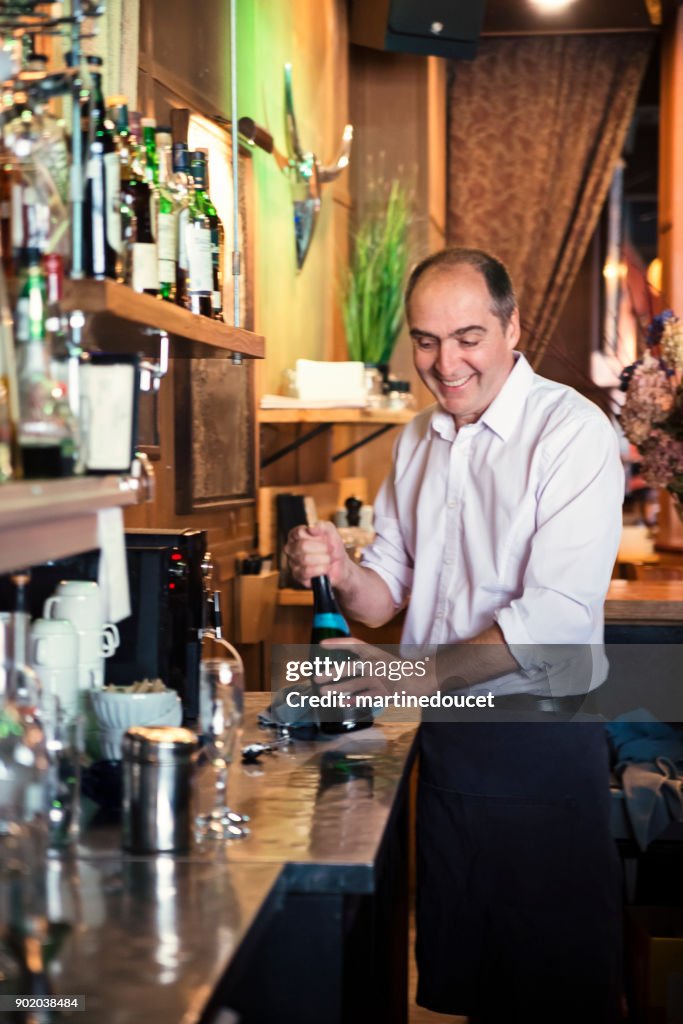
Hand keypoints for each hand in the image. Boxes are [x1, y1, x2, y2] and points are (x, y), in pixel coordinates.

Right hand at [284, 522, 349, 587]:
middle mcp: (291, 548)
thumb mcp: (332, 533)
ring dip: (323, 559)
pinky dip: (320, 569)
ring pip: (304, 559)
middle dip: (322, 548)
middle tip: (331, 550)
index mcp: (296, 535)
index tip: (325, 539)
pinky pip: (306, 572)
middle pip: (302, 546)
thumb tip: (311, 528)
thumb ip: (323, 526)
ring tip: (329, 560)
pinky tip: (326, 568)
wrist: (340, 566)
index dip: (316, 537)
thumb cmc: (333, 547)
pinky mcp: (297, 576)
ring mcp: (292, 562)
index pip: (299, 532)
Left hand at [315, 637, 437, 705]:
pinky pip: (363, 698)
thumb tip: (343, 670)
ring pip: (352, 686)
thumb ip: (365, 661)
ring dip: (336, 690)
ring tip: (323, 692)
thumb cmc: (397, 668)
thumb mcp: (381, 658)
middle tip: (316, 677)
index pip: (353, 643)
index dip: (337, 643)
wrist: (420, 678)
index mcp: (374, 652)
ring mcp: (379, 679)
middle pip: (348, 667)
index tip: (321, 644)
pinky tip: (341, 703)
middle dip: (330, 673)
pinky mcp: (383, 694)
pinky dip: (351, 701)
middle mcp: (375, 664)